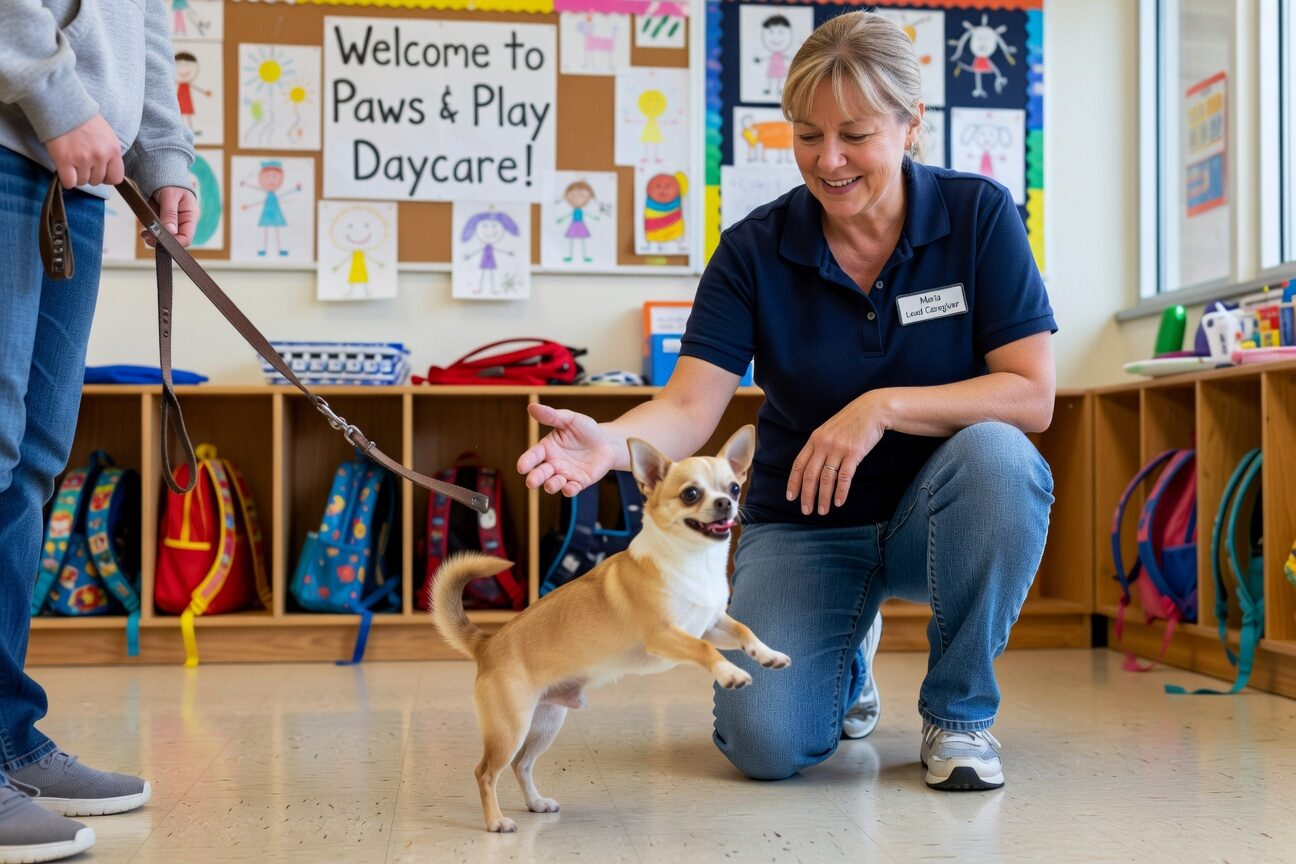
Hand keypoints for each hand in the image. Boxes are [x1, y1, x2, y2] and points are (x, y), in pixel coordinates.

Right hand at [45, 113, 124, 188]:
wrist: (62, 105)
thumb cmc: (84, 119)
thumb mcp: (106, 135)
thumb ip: (109, 152)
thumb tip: (107, 169)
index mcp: (113, 149)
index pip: (116, 178)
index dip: (106, 177)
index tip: (98, 171)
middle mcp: (100, 156)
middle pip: (97, 181)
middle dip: (89, 174)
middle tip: (81, 161)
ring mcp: (83, 159)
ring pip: (82, 182)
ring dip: (76, 175)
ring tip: (72, 160)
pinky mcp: (64, 160)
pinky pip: (69, 182)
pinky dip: (66, 179)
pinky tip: (64, 169)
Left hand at [143, 187, 197, 247]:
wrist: (163, 175)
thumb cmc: (170, 183)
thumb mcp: (170, 195)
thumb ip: (170, 213)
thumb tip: (171, 231)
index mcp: (190, 216)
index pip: (187, 237)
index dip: (176, 242)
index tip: (162, 241)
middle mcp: (183, 222)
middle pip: (175, 239)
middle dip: (162, 240)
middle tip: (148, 238)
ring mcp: (172, 223)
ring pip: (165, 237)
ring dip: (154, 237)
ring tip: (145, 234)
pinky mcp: (163, 222)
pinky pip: (157, 231)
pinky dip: (151, 232)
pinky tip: (145, 231)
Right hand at [516, 403, 617, 495]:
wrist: (607, 442)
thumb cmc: (586, 430)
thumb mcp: (570, 420)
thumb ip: (552, 416)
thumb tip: (531, 406)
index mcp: (547, 448)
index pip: (533, 456)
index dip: (526, 461)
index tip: (521, 467)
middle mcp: (553, 463)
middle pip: (540, 473)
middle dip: (535, 478)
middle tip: (531, 482)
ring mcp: (565, 474)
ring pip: (554, 483)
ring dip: (551, 485)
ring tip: (550, 485)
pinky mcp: (579, 482)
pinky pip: (572, 489)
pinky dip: (569, 490)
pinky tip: (570, 488)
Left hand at [786, 392, 888, 515]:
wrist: (872, 410)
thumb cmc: (851, 422)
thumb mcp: (829, 430)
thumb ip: (820, 446)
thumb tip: (812, 468)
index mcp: (815, 439)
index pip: (799, 464)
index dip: (793, 483)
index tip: (791, 497)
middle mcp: (823, 444)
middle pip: (810, 475)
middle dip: (806, 495)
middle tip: (806, 511)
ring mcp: (838, 448)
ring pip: (826, 479)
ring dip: (823, 497)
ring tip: (823, 511)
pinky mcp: (854, 453)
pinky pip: (844, 476)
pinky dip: (841, 491)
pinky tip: (839, 502)